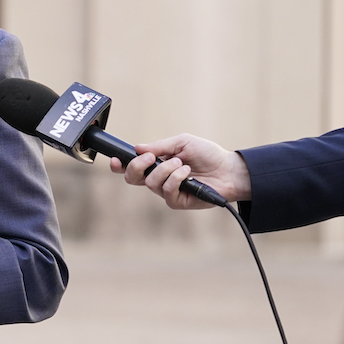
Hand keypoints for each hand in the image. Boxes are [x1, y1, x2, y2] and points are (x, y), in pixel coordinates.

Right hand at [108, 133, 251, 208]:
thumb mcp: (182, 142)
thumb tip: (137, 148)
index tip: (115, 160)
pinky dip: (176, 178)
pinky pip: (166, 191)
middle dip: (136, 166)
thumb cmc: (208, 154)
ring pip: (150, 182)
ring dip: (166, 169)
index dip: (119, 165)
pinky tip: (188, 173)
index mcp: (156, 164)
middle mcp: (158, 178)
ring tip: (183, 164)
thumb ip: (159, 146)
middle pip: (132, 178)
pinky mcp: (177, 201)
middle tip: (151, 158)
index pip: (132, 167)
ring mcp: (167, 191)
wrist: (229, 170)